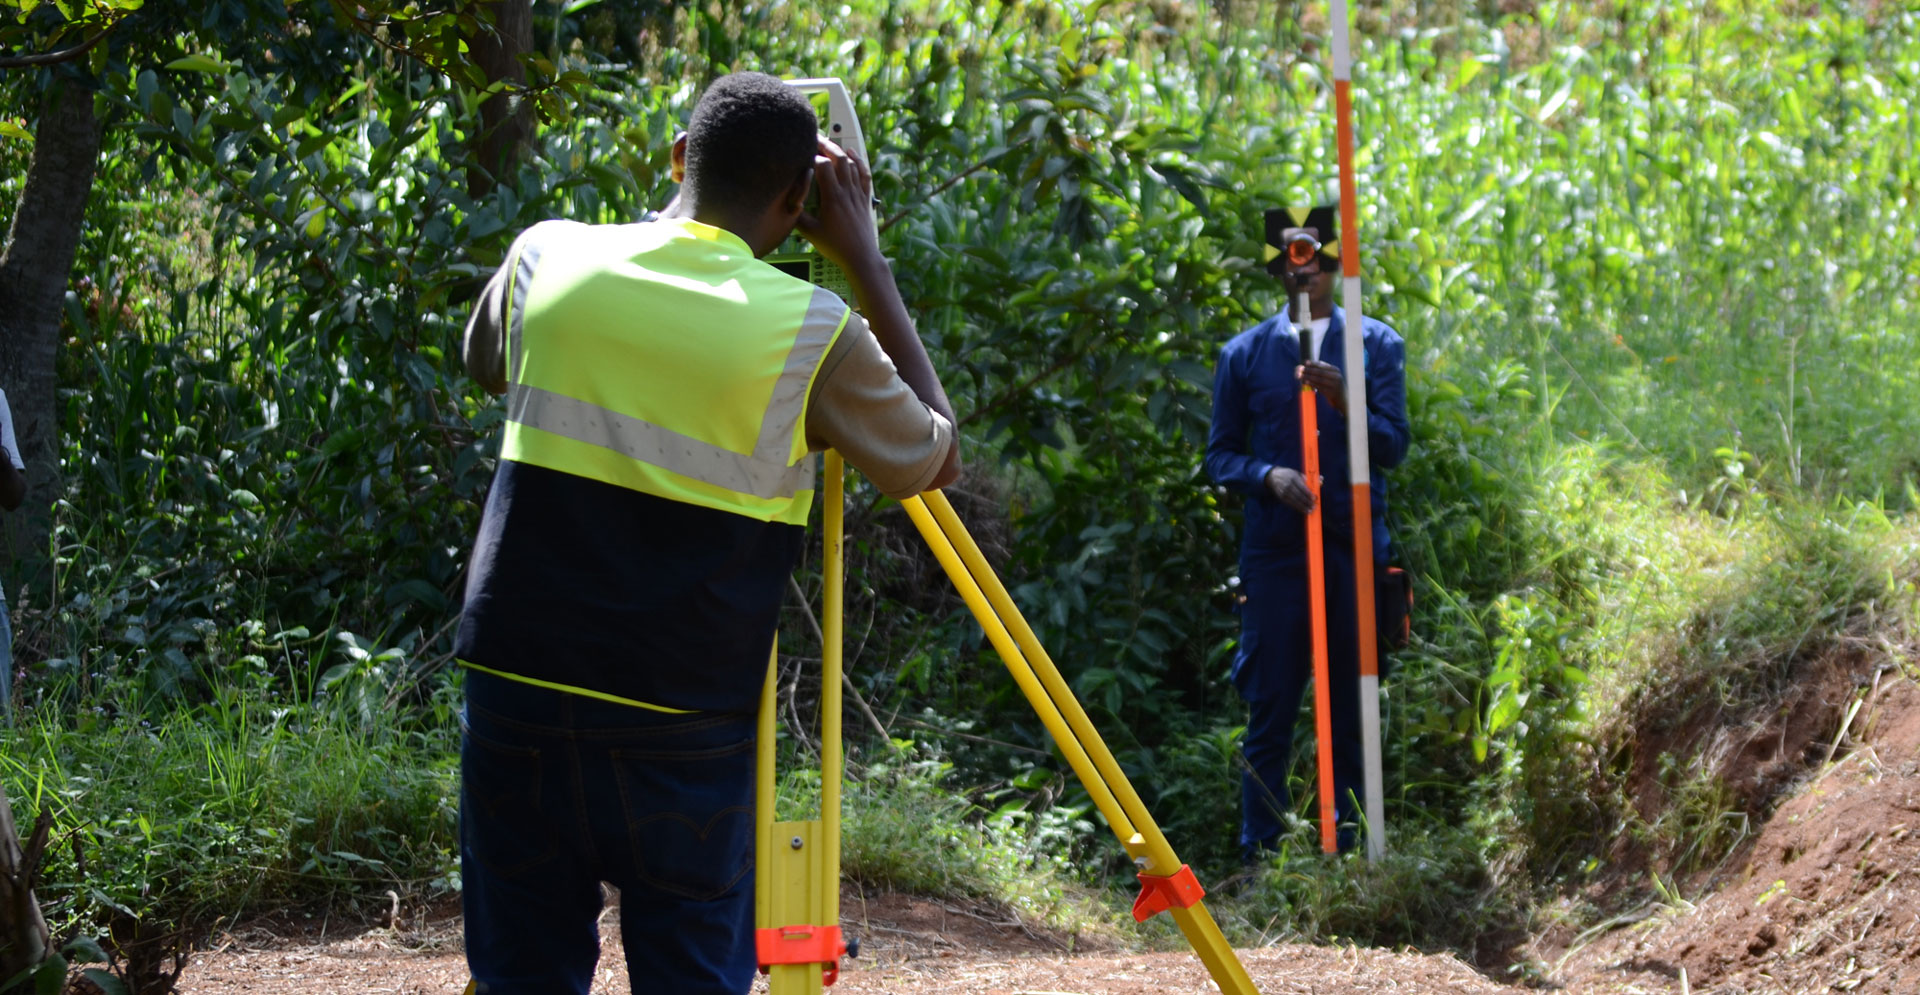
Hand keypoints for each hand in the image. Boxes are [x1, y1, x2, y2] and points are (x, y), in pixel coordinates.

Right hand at [793, 135, 878, 276]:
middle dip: (826, 145)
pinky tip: (852, 153)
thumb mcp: (811, 232)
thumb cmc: (837, 246)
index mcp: (833, 197)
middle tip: (815, 138)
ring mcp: (858, 194)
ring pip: (851, 164)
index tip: (803, 152)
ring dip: (840, 150)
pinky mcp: (865, 199)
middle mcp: (847, 192)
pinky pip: (863, 174)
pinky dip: (858, 160)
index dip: (813, 155)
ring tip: (829, 143)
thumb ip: (798, 216)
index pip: (824, 166)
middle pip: (839, 158)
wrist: (861, 257)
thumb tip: (786, 203)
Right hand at [1264, 467, 1316, 512]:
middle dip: (1307, 501)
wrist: (1273, 477)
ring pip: (1295, 501)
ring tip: (1310, 510)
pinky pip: (1291, 504)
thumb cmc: (1288, 474)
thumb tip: (1321, 480)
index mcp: (1293, 477)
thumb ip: (1308, 478)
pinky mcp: (1281, 497)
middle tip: (1314, 506)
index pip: (1302, 487)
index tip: (1314, 498)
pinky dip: (1298, 508)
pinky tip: (1303, 510)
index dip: (1308, 493)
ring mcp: (1284, 492)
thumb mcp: (1296, 473)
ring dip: (1303, 507)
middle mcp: (1288, 485)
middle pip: (1299, 495)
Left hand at [1297, 360, 1345, 415]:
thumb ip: (1322, 371)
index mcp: (1335, 370)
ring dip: (1308, 377)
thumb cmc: (1333, 386)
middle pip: (1320, 372)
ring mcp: (1335, 385)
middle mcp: (1336, 376)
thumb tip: (1307, 364)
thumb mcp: (1331, 377)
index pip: (1323, 365)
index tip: (1305, 362)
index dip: (1313, 363)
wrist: (1343, 399)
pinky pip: (1319, 387)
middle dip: (1308, 370)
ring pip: (1319, 379)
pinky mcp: (1332, 393)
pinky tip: (1305, 382)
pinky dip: (1311, 384)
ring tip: (1300, 376)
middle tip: (1299, 369)